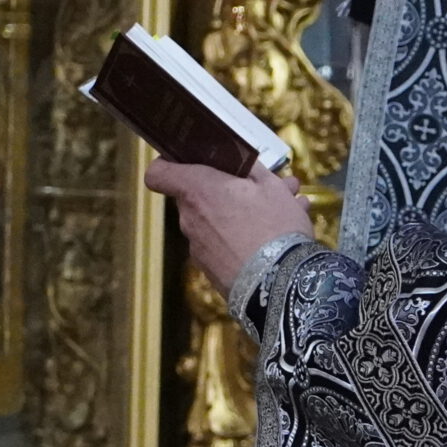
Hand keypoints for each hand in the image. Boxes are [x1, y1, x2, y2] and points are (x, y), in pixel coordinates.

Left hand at [145, 159, 315, 291]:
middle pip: (198, 195)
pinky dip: (245, 238)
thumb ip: (250, 167)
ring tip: (287, 209)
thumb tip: (240, 159)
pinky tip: (280, 237)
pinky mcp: (211, 271)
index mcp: (198, 190)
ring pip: (218, 220)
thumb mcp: (270, 186)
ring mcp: (198, 247)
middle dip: (228, 188)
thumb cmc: (273, 228)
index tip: (189, 160)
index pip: (159, 172)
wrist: (279, 286)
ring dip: (244, 213)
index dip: (170, 162)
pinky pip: (225, 245)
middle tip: (265, 185)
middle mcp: (190, 219)